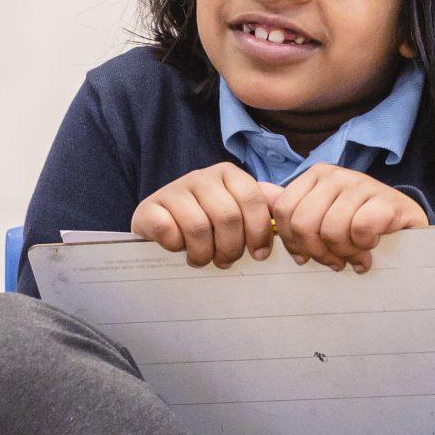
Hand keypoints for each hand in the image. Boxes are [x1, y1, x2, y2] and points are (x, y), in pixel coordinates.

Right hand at [132, 164, 281, 267]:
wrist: (158, 222)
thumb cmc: (204, 219)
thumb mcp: (235, 209)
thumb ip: (261, 205)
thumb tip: (285, 202)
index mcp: (228, 174)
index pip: (253, 200)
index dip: (260, 232)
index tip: (259, 255)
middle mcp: (201, 177)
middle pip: (228, 217)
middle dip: (231, 248)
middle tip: (226, 260)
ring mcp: (173, 190)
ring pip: (199, 228)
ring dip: (203, 253)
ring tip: (202, 258)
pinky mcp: (149, 207)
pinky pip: (169, 231)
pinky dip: (176, 246)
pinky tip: (178, 247)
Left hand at [273, 167, 426, 272]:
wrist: (407, 223)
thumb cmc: (360, 222)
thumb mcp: (323, 214)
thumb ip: (291, 206)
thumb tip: (259, 193)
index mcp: (315, 176)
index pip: (284, 212)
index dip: (292, 243)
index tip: (307, 258)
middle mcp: (336, 174)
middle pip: (304, 224)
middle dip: (318, 252)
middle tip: (335, 262)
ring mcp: (362, 184)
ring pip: (331, 230)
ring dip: (344, 253)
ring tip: (355, 256)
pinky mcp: (387, 200)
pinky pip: (360, 229)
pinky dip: (364, 246)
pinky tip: (371, 248)